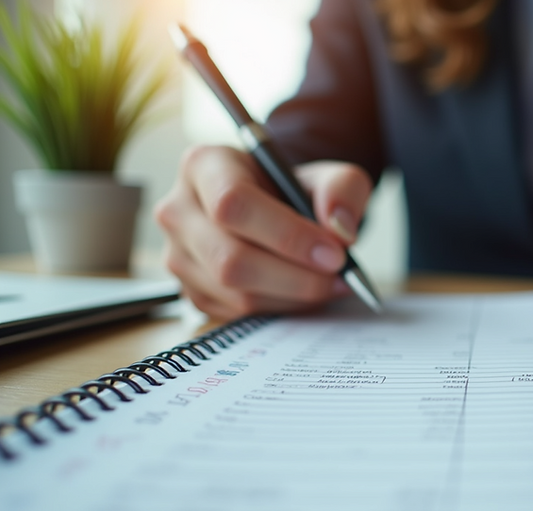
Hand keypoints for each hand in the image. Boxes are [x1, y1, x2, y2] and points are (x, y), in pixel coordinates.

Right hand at [155, 146, 372, 318]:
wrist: (275, 210)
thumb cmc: (294, 189)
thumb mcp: (328, 175)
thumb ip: (342, 190)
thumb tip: (339, 229)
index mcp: (203, 165)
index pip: (233, 204)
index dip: (287, 234)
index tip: (334, 252)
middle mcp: (178, 210)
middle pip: (230, 258)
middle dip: (295, 275)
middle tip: (339, 274)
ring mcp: (178, 255)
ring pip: (235, 292)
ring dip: (293, 295)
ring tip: (331, 283)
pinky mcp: (192, 291)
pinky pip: (237, 313)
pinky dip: (281, 307)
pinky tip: (306, 291)